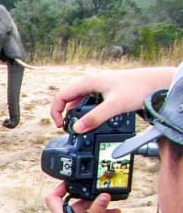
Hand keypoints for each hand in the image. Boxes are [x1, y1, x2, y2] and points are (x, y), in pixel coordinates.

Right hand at [50, 67, 175, 131]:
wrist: (157, 83)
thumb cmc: (138, 89)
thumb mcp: (114, 106)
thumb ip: (95, 118)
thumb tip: (77, 129)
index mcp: (88, 83)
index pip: (61, 96)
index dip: (56, 111)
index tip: (60, 125)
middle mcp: (91, 83)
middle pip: (68, 99)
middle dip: (64, 114)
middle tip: (68, 128)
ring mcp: (99, 87)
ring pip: (79, 101)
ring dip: (76, 114)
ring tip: (79, 126)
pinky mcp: (107, 93)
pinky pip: (89, 103)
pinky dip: (87, 112)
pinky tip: (94, 120)